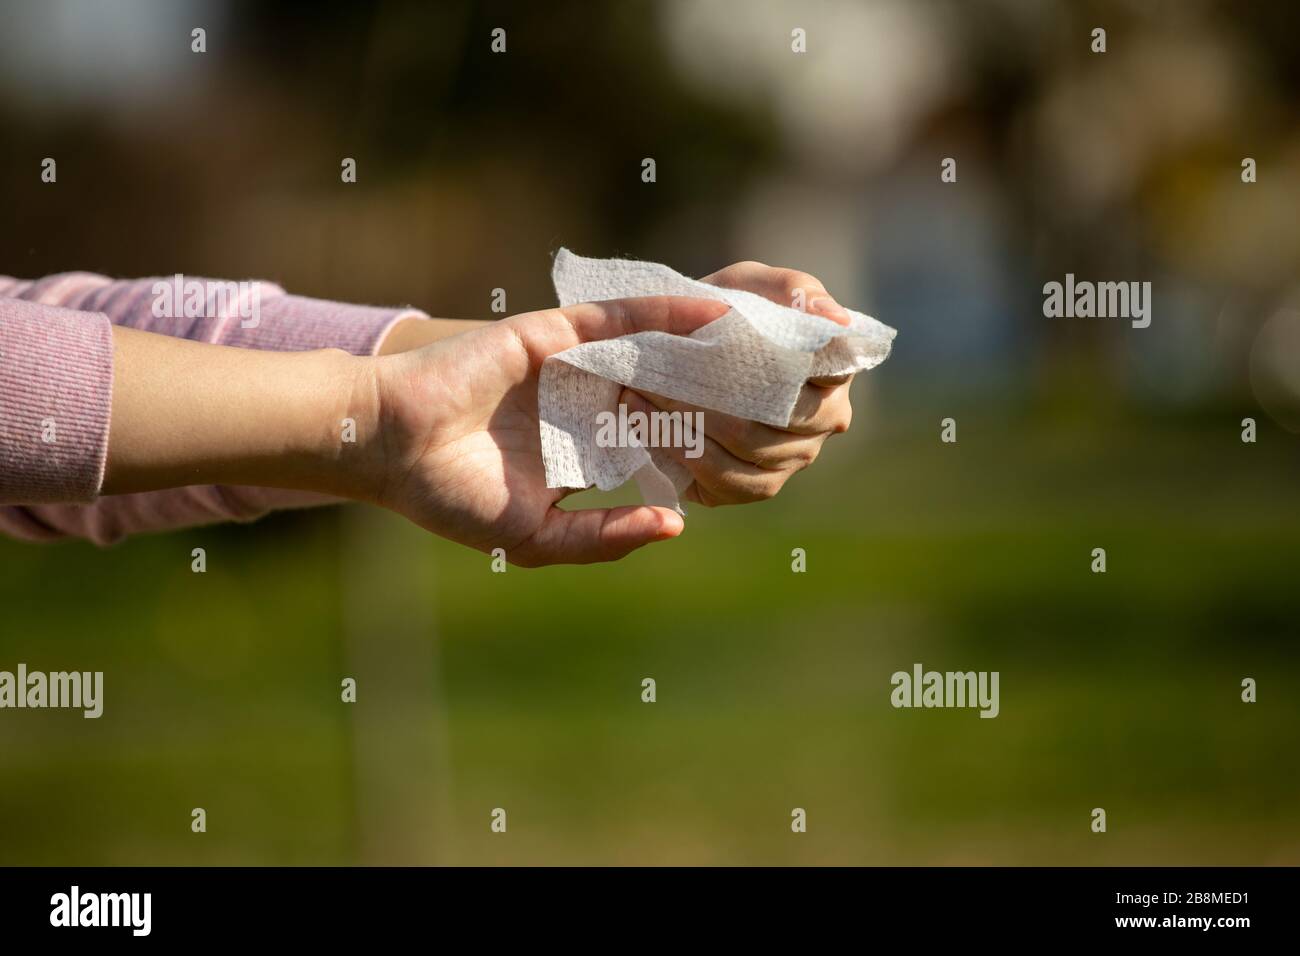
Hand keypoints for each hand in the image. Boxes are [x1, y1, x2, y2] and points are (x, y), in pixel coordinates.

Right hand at [363, 296, 730, 565]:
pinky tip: (716, 312)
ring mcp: (573, 367)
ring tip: (765, 345)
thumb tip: (674, 526)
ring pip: (654, 351)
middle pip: (666, 393)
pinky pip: (622, 318)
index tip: (753, 449)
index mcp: (584, 453)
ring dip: (705, 347)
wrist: (390, 445)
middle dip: (716, 393)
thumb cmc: (453, 497)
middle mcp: (586, 406)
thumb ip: (605, 536)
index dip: (700, 446)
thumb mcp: (538, 537)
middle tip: (780, 390)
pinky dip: (667, 312)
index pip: (656, 446)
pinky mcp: (555, 333)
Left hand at [619, 260, 857, 506]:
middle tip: (662, 371)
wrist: (680, 348)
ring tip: (643, 391)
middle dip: (717, 393)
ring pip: (748, 449)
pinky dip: (683, 451)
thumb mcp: (753, 284)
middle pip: (778, 416)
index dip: (785, 361)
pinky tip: (649, 425)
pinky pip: (726, 481)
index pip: (828, 372)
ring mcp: (792, 458)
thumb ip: (795, 290)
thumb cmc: (726, 308)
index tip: (733, 342)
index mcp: (835, 371)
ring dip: (691, 421)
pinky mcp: (753, 487)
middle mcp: (824, 421)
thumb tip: (836, 321)